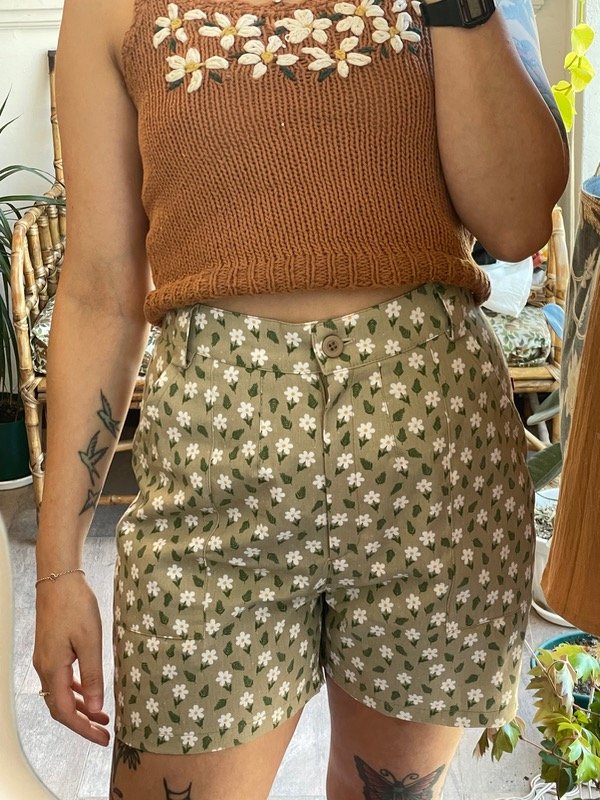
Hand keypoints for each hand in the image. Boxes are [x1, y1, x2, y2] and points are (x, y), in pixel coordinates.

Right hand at [32, 575, 110, 745]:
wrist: (59, 580)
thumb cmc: (75, 605)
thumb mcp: (91, 641)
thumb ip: (94, 675)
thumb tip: (97, 706)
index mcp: (53, 669)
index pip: (66, 712)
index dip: (84, 729)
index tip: (102, 738)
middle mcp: (45, 668)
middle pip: (61, 707)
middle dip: (83, 723)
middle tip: (104, 732)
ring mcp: (46, 659)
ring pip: (61, 694)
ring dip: (81, 707)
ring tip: (102, 715)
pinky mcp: (52, 650)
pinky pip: (62, 679)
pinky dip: (76, 690)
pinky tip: (89, 691)